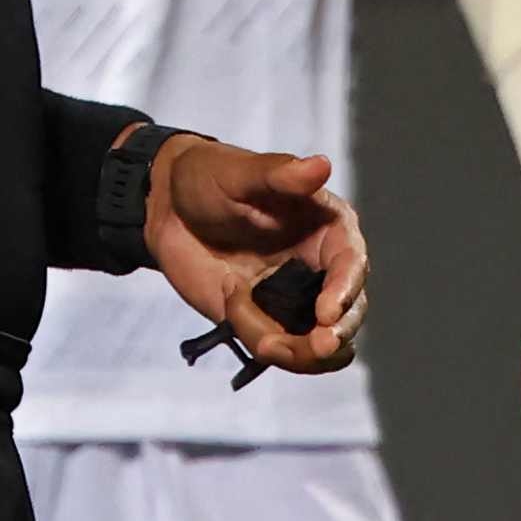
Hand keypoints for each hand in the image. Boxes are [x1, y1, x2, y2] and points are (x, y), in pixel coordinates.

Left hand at [144, 134, 363, 376]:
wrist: (167, 209)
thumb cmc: (209, 178)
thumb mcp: (239, 173)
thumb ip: (279, 175)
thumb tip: (321, 166)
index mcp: (329, 229)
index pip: (352, 265)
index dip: (345, 292)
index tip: (326, 313)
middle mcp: (322, 269)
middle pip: (348, 316)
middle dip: (333, 338)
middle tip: (314, 346)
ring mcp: (297, 301)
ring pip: (320, 347)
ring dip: (297, 354)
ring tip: (261, 338)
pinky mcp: (269, 322)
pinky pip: (279, 350)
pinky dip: (259, 340)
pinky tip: (230, 301)